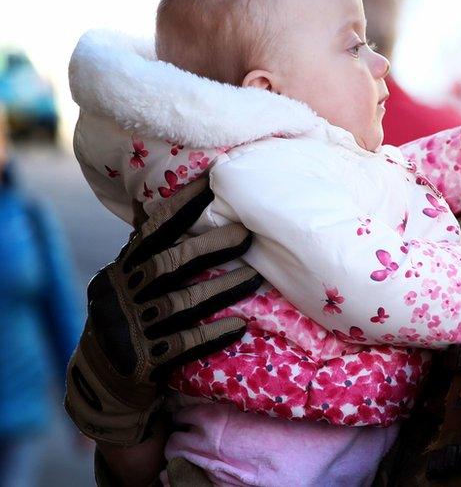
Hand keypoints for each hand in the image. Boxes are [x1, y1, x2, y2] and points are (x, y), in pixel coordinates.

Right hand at [65, 175, 261, 445]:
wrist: (99, 385)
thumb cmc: (126, 319)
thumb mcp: (124, 281)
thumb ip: (140, 247)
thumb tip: (143, 199)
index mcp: (121, 271)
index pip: (151, 231)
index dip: (180, 206)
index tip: (211, 182)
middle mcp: (122, 295)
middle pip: (168, 265)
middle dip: (209, 246)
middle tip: (246, 234)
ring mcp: (131, 329)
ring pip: (180, 304)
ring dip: (221, 288)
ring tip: (254, 276)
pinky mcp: (143, 362)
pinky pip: (182, 345)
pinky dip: (212, 334)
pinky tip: (240, 325)